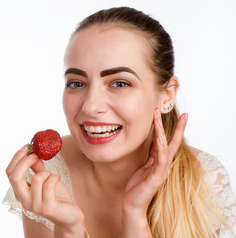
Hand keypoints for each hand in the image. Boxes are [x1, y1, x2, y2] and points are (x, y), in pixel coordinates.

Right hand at [6, 145, 84, 234]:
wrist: (69, 215)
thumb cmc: (56, 196)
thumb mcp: (45, 179)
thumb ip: (37, 168)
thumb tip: (32, 152)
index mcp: (20, 192)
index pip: (10, 173)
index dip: (17, 158)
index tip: (27, 147)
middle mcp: (24, 200)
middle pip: (15, 177)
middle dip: (24, 162)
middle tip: (36, 154)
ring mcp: (35, 206)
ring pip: (36, 179)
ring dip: (47, 173)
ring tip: (53, 176)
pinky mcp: (47, 208)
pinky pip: (49, 184)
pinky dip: (55, 177)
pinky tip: (58, 178)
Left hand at [122, 109, 187, 234]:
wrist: (132, 203)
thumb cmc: (137, 185)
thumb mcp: (144, 166)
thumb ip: (151, 155)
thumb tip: (156, 141)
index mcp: (161, 162)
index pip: (169, 143)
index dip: (175, 130)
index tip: (181, 116)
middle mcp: (164, 165)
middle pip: (174, 143)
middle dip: (179, 129)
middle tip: (185, 114)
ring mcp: (162, 171)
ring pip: (165, 148)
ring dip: (162, 132)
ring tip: (158, 118)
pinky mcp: (157, 177)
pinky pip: (160, 160)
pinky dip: (161, 149)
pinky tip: (160, 139)